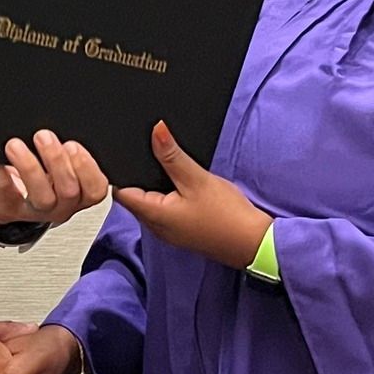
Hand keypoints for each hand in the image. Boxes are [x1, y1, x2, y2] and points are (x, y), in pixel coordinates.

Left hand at [0, 131, 108, 228]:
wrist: (8, 197)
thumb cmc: (41, 174)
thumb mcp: (62, 163)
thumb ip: (69, 151)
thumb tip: (62, 127)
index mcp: (81, 193)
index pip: (96, 188)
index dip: (88, 168)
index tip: (73, 145)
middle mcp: (62, 205)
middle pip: (68, 191)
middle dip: (57, 161)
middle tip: (43, 136)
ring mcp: (36, 210)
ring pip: (41, 197)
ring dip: (29, 167)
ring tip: (15, 145)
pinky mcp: (9, 208)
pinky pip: (5, 192)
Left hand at [114, 122, 270, 268]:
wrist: (252, 242)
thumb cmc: (227, 217)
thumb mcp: (197, 179)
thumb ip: (172, 155)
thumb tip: (156, 131)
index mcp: (154, 215)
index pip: (121, 192)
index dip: (120, 171)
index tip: (127, 153)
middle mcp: (156, 227)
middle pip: (134, 198)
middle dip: (139, 176)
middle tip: (149, 154)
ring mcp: (168, 231)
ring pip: (150, 204)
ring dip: (155, 186)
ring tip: (166, 167)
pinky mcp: (180, 231)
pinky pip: (164, 211)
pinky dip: (167, 196)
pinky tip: (181, 186)